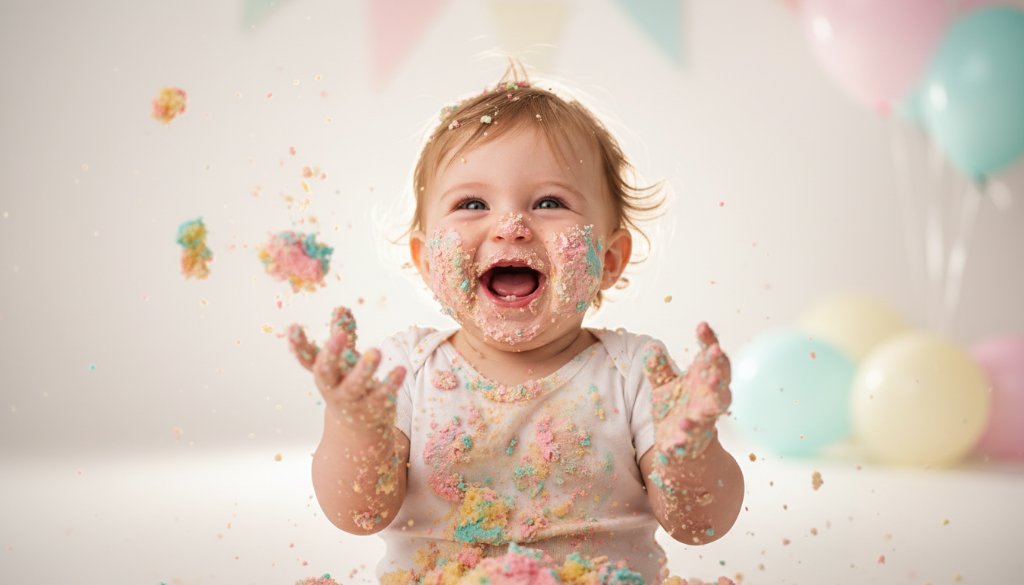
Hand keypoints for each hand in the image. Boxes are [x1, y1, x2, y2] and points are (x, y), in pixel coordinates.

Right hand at [288, 306, 405, 433]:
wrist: (358, 426)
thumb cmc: (347, 383)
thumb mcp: (342, 361)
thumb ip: (342, 334)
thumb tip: (340, 308)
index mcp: (324, 373)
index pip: (306, 359)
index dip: (298, 345)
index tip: (293, 326)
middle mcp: (333, 388)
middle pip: (325, 373)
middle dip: (331, 354)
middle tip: (339, 336)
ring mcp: (352, 401)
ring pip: (354, 386)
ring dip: (364, 370)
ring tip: (376, 350)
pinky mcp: (373, 408)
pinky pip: (382, 395)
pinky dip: (390, 383)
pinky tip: (400, 369)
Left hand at [644, 322, 731, 460]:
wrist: (678, 448)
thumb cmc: (675, 410)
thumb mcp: (663, 386)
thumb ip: (658, 369)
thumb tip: (651, 347)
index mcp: (703, 382)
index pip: (710, 359)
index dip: (709, 341)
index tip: (702, 325)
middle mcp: (709, 400)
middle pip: (720, 382)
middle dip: (719, 367)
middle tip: (716, 352)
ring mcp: (703, 421)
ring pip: (711, 410)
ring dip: (711, 399)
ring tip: (712, 384)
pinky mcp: (691, 442)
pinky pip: (691, 438)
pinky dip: (688, 433)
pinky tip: (682, 427)